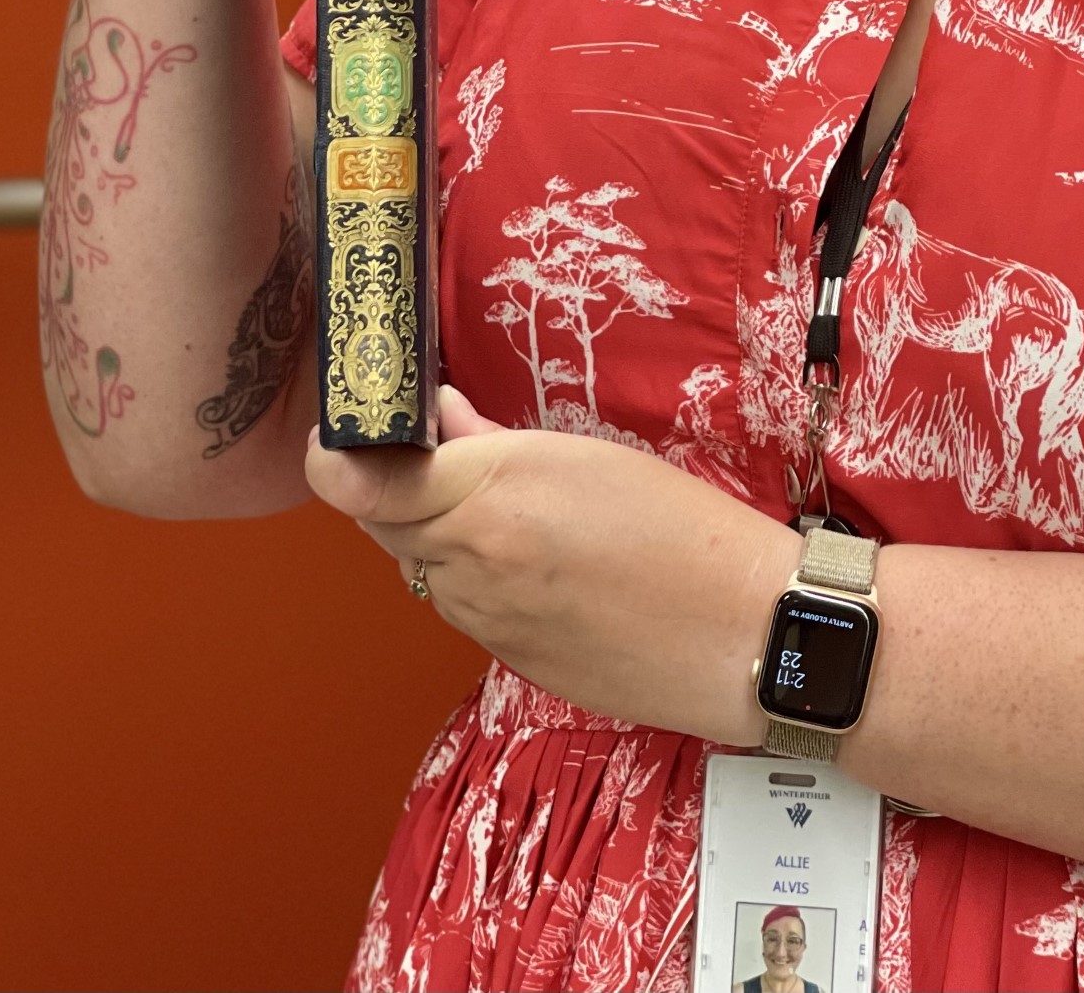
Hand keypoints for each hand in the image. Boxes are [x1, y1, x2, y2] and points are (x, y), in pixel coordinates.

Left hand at [304, 387, 796, 744]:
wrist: (744, 636)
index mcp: (489, 497)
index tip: (344, 434)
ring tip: (514, 506)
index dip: (339, 456)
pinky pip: (463, 606)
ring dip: (437, 532)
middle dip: (394, 487)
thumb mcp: (591, 458)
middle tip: (440, 451)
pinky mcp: (505, 661)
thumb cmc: (686, 529)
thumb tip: (438, 421)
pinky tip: (537, 560)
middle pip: (381, 523)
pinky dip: (475, 576)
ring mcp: (482, 622)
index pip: (359, 482)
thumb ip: (493, 444)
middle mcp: (468, 564)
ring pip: (420, 566)